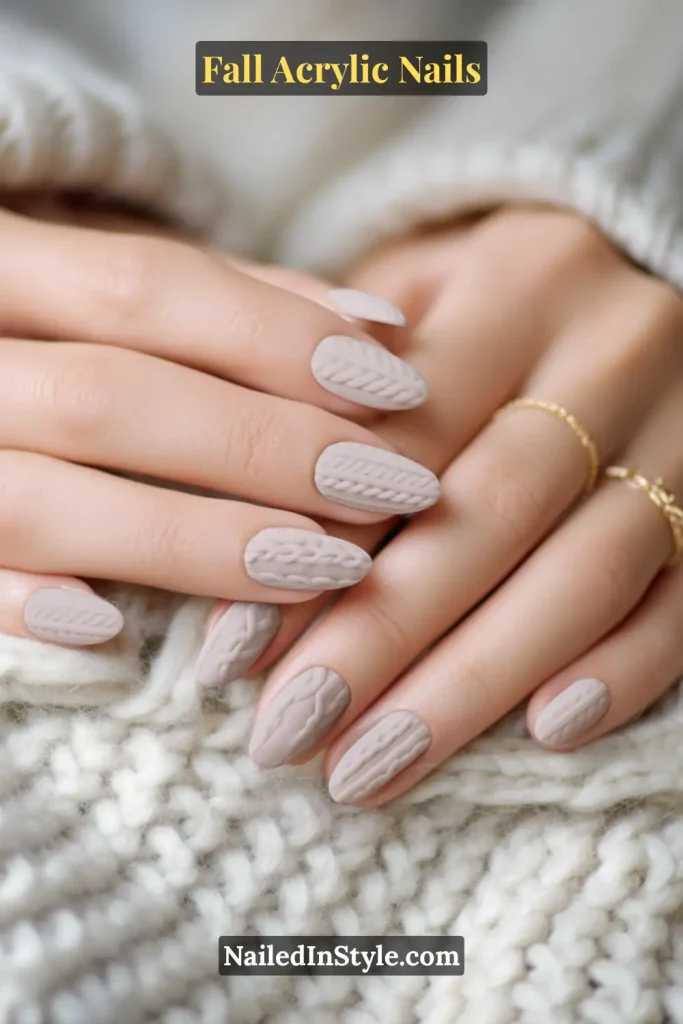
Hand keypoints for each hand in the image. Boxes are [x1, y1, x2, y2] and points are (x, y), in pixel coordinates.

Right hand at [0, 202, 438, 647]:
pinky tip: (116, 629)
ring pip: (41, 502)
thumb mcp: (116, 287)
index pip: (143, 288)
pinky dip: (24, 606)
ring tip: (328, 566)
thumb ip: (236, 303)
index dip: (275, 337)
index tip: (394, 385)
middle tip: (393, 485)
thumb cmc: (46, 327)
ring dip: (196, 540)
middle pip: (109, 398)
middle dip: (264, 446)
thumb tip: (381, 329)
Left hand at [246, 205, 682, 804]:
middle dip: (388, 633)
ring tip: (373, 765)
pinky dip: (622, 673)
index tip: (237, 654)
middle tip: (293, 733)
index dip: (322, 542)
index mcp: (524, 281)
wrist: (619, 285)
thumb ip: (335, 391)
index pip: (411, 428)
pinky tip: (545, 733)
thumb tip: (248, 544)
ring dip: (476, 682)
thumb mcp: (408, 301)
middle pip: (497, 508)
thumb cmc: (481, 307)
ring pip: (589, 570)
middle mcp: (618, 350)